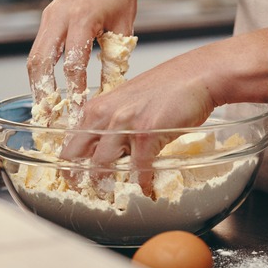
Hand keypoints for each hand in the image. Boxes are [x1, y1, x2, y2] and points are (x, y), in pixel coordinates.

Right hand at [27, 0, 143, 123]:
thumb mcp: (124, 27)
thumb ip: (115, 58)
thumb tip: (110, 92)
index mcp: (83, 17)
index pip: (73, 63)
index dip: (75, 91)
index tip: (80, 113)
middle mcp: (60, 16)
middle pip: (40, 62)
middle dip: (43, 92)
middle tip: (51, 117)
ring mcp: (50, 16)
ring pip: (34, 57)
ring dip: (37, 84)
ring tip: (46, 109)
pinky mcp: (48, 18)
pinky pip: (39, 49)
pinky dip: (41, 71)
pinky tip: (49, 89)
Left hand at [60, 50, 216, 193]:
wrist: (197, 76)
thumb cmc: (168, 87)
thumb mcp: (128, 101)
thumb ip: (113, 122)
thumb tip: (107, 148)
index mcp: (98, 107)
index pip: (71, 142)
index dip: (70, 164)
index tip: (75, 178)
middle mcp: (105, 115)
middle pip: (77, 156)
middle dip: (80, 178)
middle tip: (91, 191)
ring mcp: (124, 124)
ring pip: (102, 166)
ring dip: (109, 183)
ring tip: (117, 191)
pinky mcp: (147, 134)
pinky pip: (138, 169)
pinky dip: (143, 182)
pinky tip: (148, 186)